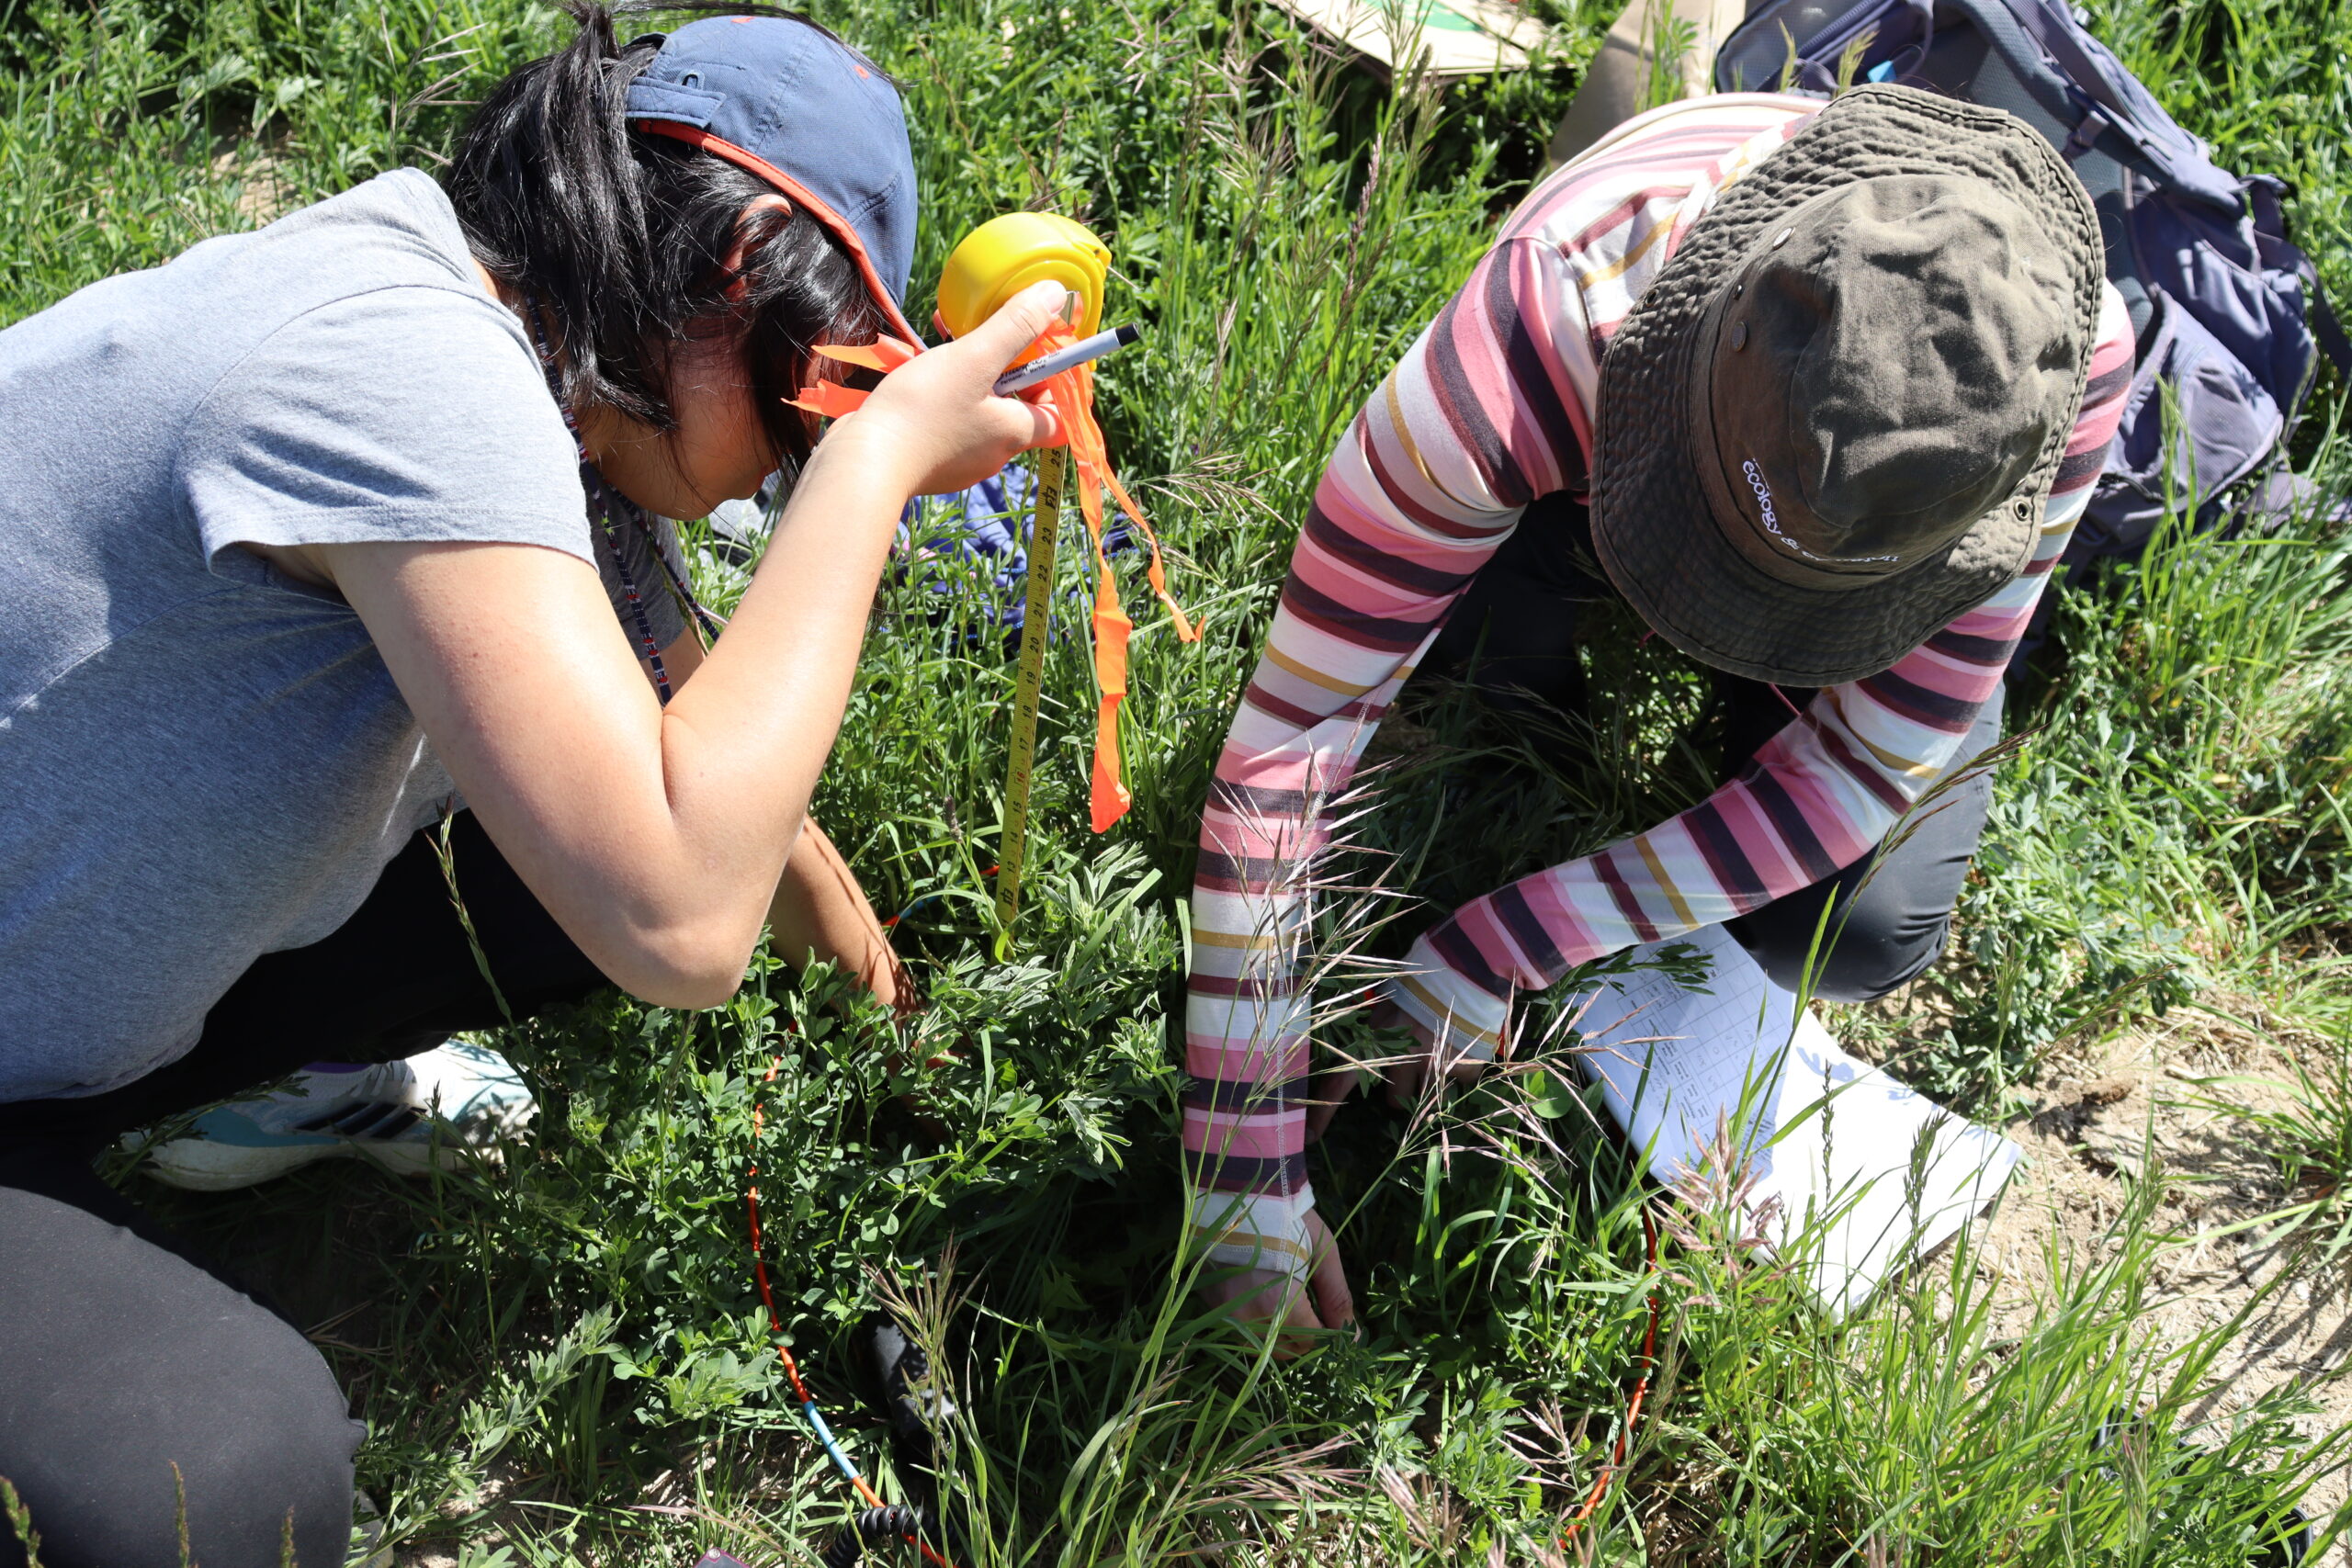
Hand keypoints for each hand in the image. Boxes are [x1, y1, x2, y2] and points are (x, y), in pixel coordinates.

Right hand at [836, 280, 1069, 496]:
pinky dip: (941, 389)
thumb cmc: (922, 411)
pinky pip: (947, 415)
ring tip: (945, 340)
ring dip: (967, 371)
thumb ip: (1016, 326)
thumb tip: (1055, 295)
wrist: (862, 461)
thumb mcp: (974, 358)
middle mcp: (993, 451)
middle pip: (1017, 405)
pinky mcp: (929, 454)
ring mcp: (959, 457)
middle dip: (1004, 365)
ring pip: (977, 406)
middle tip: (986, 335)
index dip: (1056, 384)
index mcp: (1014, 433)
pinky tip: (918, 364)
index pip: (1059, 416)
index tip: (1038, 352)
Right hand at [1199, 1207, 1353, 1350]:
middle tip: (1314, 1311)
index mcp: (1281, 1304)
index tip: (1334, 1321)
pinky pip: (1240, 1331)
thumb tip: (1351, 1338)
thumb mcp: (1323, 1252)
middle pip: (1288, 1351)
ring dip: (1281, 1335)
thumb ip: (1337, 1299)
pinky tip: (1265, 1300)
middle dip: (1307, 1338)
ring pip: (1262, 1346)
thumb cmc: (1289, 1217)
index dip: (1329, 1336)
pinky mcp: (1212, 1306)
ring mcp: (1227, 1314)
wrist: (1240, 1190)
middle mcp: (1250, 1317)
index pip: (1312, 1344)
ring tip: (1289, 1304)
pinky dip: (1257, 1325)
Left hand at [1300, 1001, 1491, 1142]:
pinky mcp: (1462, 1068)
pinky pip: (1458, 1084)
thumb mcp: (1384, 1004)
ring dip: (1431, 1081)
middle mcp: (1399, 1057)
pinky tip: (1461, 1048)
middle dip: (1404, 1088)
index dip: (1323, 1113)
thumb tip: (1357, 1047)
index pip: (1339, 1082)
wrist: (1463, 970)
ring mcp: (1431, 1064)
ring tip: (1439, 1052)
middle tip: (1414, 1061)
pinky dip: (1460, 1071)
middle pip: (1395, 1101)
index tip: (1311, 1138)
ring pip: (1425, 1097)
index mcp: (1372, 1040)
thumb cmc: (1417, 986)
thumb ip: (1372, 1031)